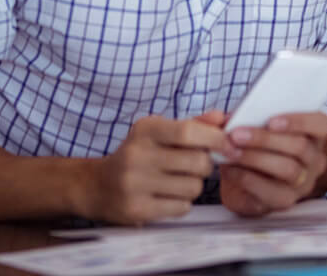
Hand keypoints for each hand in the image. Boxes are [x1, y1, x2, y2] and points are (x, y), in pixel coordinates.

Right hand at [83, 114, 225, 224]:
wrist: (98, 186)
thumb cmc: (138, 155)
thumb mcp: (160, 132)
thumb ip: (194, 124)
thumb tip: (224, 118)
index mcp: (145, 130)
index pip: (188, 131)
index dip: (215, 138)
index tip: (229, 145)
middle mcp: (137, 155)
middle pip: (197, 162)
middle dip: (205, 165)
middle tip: (196, 165)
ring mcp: (134, 184)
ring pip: (193, 187)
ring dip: (194, 186)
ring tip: (178, 181)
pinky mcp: (136, 209)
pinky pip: (181, 207)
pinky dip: (182, 203)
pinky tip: (168, 196)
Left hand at [219, 112, 326, 215]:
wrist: (249, 182)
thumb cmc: (256, 146)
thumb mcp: (253, 127)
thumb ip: (242, 117)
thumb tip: (218, 117)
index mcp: (314, 135)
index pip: (319, 125)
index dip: (298, 121)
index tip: (271, 120)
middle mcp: (315, 160)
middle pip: (300, 147)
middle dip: (266, 139)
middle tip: (236, 134)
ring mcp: (303, 184)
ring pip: (288, 169)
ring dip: (255, 158)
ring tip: (231, 151)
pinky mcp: (284, 202)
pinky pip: (270, 191)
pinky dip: (246, 177)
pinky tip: (229, 169)